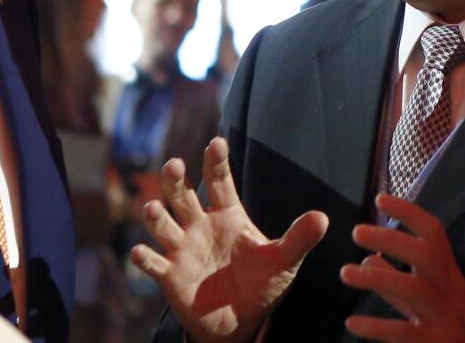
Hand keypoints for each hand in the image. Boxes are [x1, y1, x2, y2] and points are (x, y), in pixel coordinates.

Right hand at [129, 137, 328, 342]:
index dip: (217, 162)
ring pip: (163, 226)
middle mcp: (200, 225)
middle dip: (175, 180)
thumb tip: (323, 218)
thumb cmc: (261, 283)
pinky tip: (140, 253)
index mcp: (228, 215)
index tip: (217, 143)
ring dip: (156, 217)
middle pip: (183, 196)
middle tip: (174, 165)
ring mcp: (182, 249)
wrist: (240, 321)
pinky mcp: (170, 277)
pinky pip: (154, 264)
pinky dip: (145, 258)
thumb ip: (298, 239)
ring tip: (154, 209)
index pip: (220, 182)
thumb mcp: (283, 261)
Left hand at [340, 194, 464, 342]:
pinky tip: (352, 323)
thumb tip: (368, 259)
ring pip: (415, 291)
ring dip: (378, 280)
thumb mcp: (429, 296)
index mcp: (448, 273)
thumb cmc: (453, 322)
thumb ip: (399, 279)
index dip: (409, 213)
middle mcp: (450, 290)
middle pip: (427, 256)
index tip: (380, 200)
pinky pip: (405, 333)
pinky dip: (377, 328)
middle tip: (357, 232)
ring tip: (345, 272)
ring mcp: (445, 317)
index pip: (434, 234)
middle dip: (393, 240)